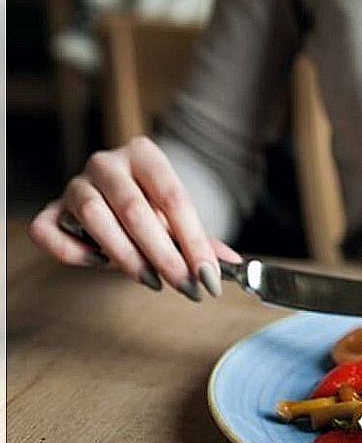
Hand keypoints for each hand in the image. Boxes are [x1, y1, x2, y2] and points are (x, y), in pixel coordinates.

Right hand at [28, 136, 241, 300]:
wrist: (114, 195)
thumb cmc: (152, 208)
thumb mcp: (179, 219)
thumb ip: (203, 241)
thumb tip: (232, 265)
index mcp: (144, 155)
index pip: (173, 198)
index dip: (194, 241)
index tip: (209, 276)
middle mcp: (106, 163)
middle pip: (135, 209)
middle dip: (164, 255)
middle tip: (185, 286)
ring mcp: (75, 184)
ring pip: (94, 217)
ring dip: (125, 256)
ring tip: (152, 281)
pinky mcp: (51, 208)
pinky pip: (49, 230)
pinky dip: (73, 251)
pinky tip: (99, 263)